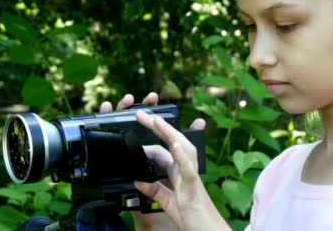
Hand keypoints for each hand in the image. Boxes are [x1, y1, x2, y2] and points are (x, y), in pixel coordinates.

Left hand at [133, 110, 228, 230]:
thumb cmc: (192, 218)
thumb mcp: (167, 202)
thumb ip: (155, 190)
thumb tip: (138, 180)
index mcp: (179, 173)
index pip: (164, 150)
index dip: (152, 138)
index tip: (138, 125)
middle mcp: (187, 171)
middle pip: (173, 143)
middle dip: (158, 127)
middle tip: (141, 113)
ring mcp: (192, 179)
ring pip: (184, 150)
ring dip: (170, 134)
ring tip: (157, 121)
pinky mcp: (194, 190)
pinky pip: (189, 171)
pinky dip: (182, 157)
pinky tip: (175, 145)